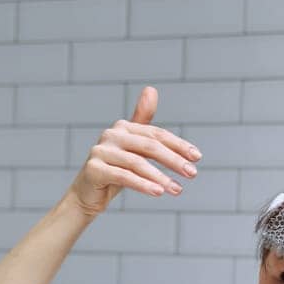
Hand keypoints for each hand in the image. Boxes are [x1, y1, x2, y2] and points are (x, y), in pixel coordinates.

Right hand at [66, 85, 200, 217]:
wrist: (86, 195)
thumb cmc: (114, 171)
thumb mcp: (132, 149)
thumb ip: (143, 123)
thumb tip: (151, 89)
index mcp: (123, 127)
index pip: (156, 134)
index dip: (178, 145)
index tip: (197, 158)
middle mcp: (111, 135)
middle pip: (149, 146)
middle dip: (174, 160)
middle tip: (192, 173)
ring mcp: (100, 151)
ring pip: (137, 163)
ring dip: (160, 177)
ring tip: (178, 190)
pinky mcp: (94, 169)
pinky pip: (124, 177)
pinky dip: (143, 185)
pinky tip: (158, 192)